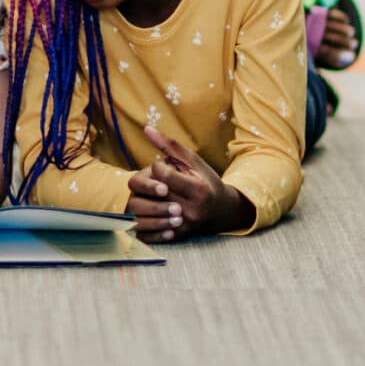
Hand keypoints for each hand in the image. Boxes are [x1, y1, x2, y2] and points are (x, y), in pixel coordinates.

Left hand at [124, 126, 254, 242]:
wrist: (221, 211)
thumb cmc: (205, 181)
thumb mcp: (192, 160)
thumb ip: (169, 145)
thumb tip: (146, 129)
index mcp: (199, 190)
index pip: (163, 175)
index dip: (159, 168)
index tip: (164, 167)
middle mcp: (192, 210)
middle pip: (155, 193)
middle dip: (151, 183)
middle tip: (158, 182)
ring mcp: (184, 226)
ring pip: (148, 212)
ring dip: (145, 200)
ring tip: (154, 194)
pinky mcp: (177, 236)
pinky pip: (150, 232)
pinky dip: (144, 221)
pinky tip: (147, 210)